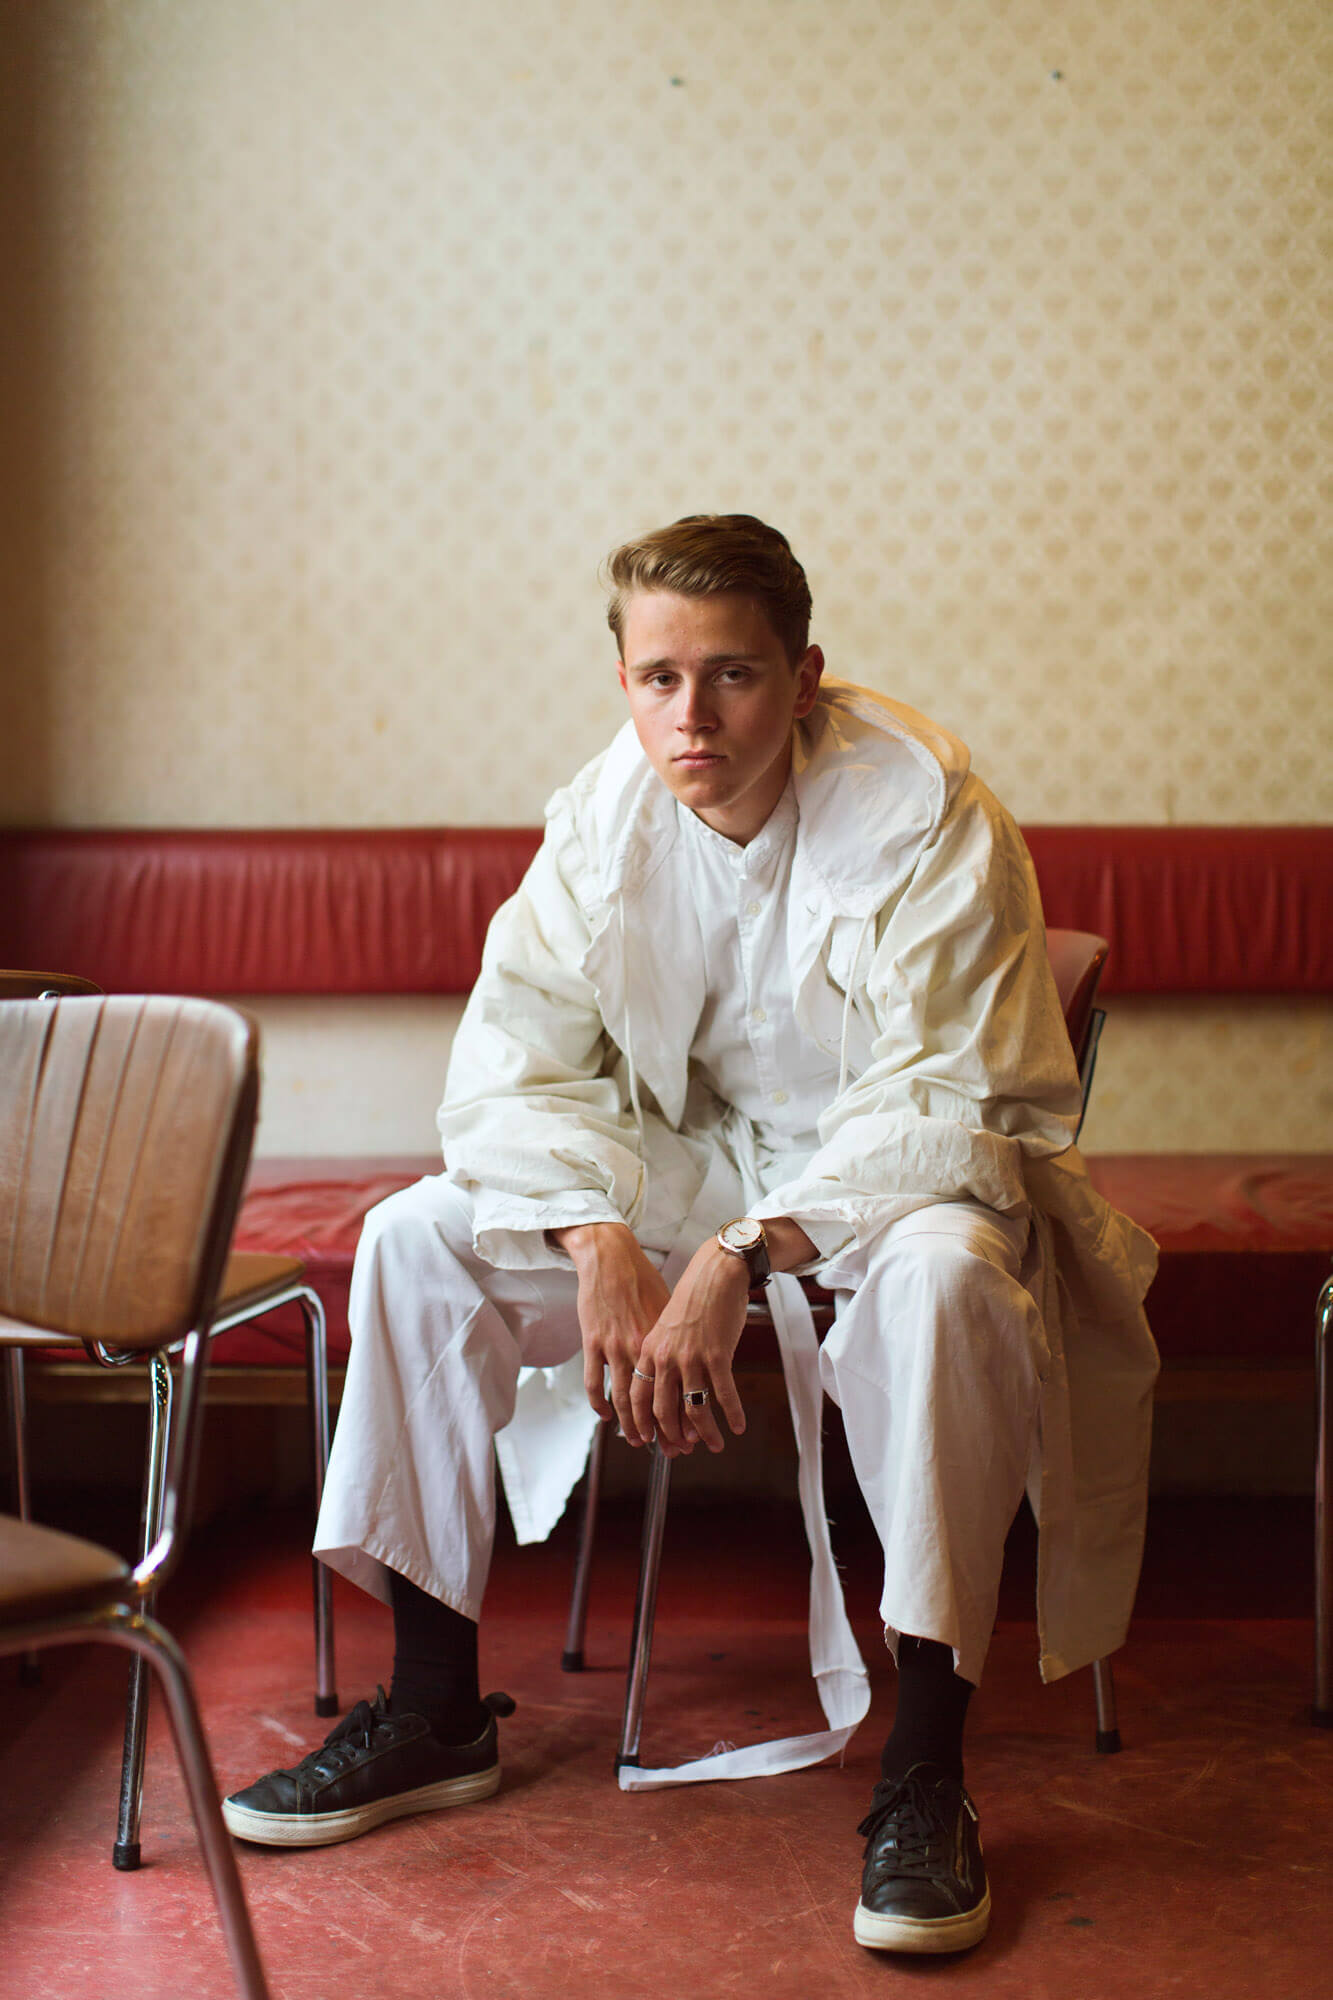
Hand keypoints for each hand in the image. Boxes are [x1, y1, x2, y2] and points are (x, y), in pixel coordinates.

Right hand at [553, 1223, 670, 1443]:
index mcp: (666, 1342)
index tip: (696, 1436)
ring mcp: (616, 1346)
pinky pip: (595, 1381)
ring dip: (634, 1426)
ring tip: (640, 1442)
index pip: (681, 1390)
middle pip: (656, 1401)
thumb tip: (692, 1365)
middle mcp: (644, 1348)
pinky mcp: (594, 1341)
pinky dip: (600, 1403)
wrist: (613, 1257)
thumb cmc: (644, 1280)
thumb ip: (676, 1340)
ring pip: (626, 1399)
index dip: (689, 1418)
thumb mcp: (669, 1310)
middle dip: (666, 1432)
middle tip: (674, 1452)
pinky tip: (606, 1417)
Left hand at [630, 1240, 750, 1454]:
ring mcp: (691, 1357)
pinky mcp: (717, 1354)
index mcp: (649, 1351)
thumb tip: (667, 1389)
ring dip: (706, 1433)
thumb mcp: (665, 1328)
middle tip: (683, 1452)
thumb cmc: (693, 1300)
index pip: (639, 1398)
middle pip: (663, 1411)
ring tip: (715, 1445)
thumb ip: (661, 1357)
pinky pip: (724, 1394)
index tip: (649, 1442)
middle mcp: (665, 1357)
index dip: (643, 1425)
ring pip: (694, 1409)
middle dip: (673, 1437)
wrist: (715, 1273)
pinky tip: (737, 1426)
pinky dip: (732, 1414)